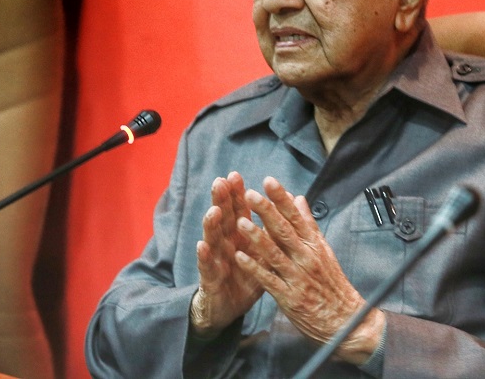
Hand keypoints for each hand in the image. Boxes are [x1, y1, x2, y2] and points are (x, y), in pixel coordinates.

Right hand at [190, 172, 263, 337]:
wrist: (227, 310)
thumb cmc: (245, 279)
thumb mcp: (261, 255)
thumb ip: (269, 233)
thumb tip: (282, 215)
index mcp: (239, 238)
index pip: (238, 211)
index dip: (236, 195)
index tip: (235, 175)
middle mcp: (225, 244)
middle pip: (223, 219)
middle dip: (222, 201)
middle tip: (220, 182)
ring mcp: (215, 260)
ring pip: (213, 239)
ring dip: (212, 225)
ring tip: (213, 211)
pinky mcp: (209, 279)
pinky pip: (206, 266)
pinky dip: (204, 256)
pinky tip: (202, 245)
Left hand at [233, 177, 384, 364]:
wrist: (346, 319)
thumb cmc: (331, 282)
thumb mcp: (324, 249)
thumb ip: (308, 224)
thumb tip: (298, 198)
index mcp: (315, 244)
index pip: (297, 216)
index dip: (282, 198)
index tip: (268, 181)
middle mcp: (307, 257)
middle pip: (285, 230)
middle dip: (266, 211)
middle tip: (249, 194)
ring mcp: (298, 277)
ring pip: (275, 253)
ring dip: (257, 237)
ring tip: (240, 222)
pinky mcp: (289, 296)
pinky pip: (269, 280)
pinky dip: (255, 268)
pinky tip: (240, 257)